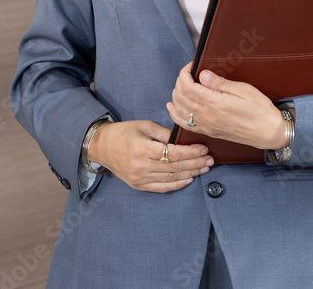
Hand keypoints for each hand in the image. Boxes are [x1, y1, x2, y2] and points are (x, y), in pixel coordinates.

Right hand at [90, 119, 213, 192]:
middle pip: (174, 167)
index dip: (190, 152)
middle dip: (195, 163)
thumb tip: (184, 138)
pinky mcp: (138, 185)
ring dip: (190, 173)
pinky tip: (189, 179)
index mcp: (142, 148)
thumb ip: (165, 133)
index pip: (172, 153)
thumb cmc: (124, 133)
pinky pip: (162, 187)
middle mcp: (140, 166)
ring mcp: (139, 178)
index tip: (204, 148)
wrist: (102, 147)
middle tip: (210, 159)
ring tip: (204, 168)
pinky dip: (177, 184)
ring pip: (170, 178)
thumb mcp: (144, 126)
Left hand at [166, 62, 287, 149]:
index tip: (191, 65)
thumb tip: (202, 74)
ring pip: (179, 109)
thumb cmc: (260, 110)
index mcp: (215, 103)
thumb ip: (220, 83)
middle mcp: (207, 116)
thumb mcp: (244, 90)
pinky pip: (184, 124)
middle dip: (180, 80)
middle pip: (180, 96)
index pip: (187, 86)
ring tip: (184, 84)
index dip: (184, 72)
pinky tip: (173, 105)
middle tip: (189, 72)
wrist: (268, 133)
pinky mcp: (208, 132)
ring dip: (176, 94)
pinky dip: (175, 113)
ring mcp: (206, 125)